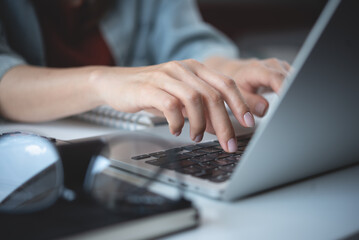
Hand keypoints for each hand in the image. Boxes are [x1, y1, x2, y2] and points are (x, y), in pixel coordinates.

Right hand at [92, 59, 254, 152]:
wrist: (117, 84)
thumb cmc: (151, 93)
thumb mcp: (180, 100)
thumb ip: (201, 110)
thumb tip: (220, 128)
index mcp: (196, 69)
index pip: (225, 84)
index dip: (240, 104)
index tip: (249, 123)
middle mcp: (184, 69)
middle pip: (213, 95)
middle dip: (225, 123)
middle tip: (228, 144)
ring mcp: (166, 77)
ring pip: (195, 99)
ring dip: (200, 124)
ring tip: (196, 137)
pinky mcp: (149, 88)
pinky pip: (171, 105)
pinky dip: (178, 121)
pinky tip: (176, 130)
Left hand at [205, 57, 290, 116]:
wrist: (234, 72)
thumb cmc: (234, 83)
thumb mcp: (235, 95)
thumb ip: (249, 102)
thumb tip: (264, 109)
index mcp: (257, 70)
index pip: (276, 78)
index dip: (285, 89)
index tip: (289, 101)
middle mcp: (271, 65)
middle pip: (289, 78)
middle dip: (292, 93)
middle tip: (290, 110)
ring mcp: (280, 67)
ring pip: (295, 79)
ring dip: (294, 91)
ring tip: (290, 105)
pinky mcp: (286, 71)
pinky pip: (295, 80)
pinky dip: (294, 90)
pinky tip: (290, 99)